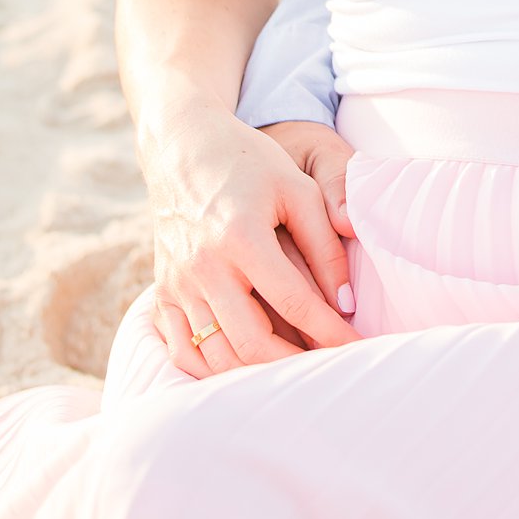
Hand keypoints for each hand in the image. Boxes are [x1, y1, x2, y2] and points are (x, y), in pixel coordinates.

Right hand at [144, 105, 357, 380]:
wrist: (182, 147)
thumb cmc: (248, 162)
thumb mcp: (296, 188)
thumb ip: (324, 244)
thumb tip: (347, 303)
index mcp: (241, 237)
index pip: (294, 302)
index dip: (330, 331)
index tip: (356, 344)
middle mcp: (203, 266)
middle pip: (251, 342)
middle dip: (294, 362)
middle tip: (324, 364)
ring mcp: (177, 283)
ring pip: (216, 355)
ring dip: (255, 372)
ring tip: (291, 368)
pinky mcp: (162, 291)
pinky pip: (181, 350)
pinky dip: (211, 369)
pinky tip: (242, 368)